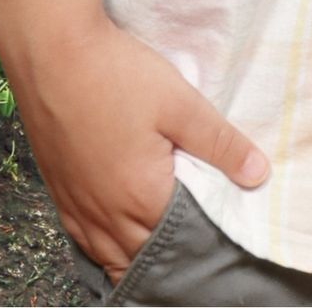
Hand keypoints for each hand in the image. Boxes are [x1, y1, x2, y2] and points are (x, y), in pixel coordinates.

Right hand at [2, 8, 268, 280]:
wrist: (53, 54)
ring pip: (110, 256)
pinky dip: (105, 245)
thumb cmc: (117, 75)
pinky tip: (118, 229)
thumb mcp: (180, 103)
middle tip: (196, 234)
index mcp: (140, 199)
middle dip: (170, 255)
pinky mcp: (58, 194)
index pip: (179, 244)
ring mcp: (76, 208)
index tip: (221, 230)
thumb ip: (220, 143)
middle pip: (142, 257)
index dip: (201, 241)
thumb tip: (259, 175)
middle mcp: (104, 216)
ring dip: (135, 255)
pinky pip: (84, 240)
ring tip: (162, 239)